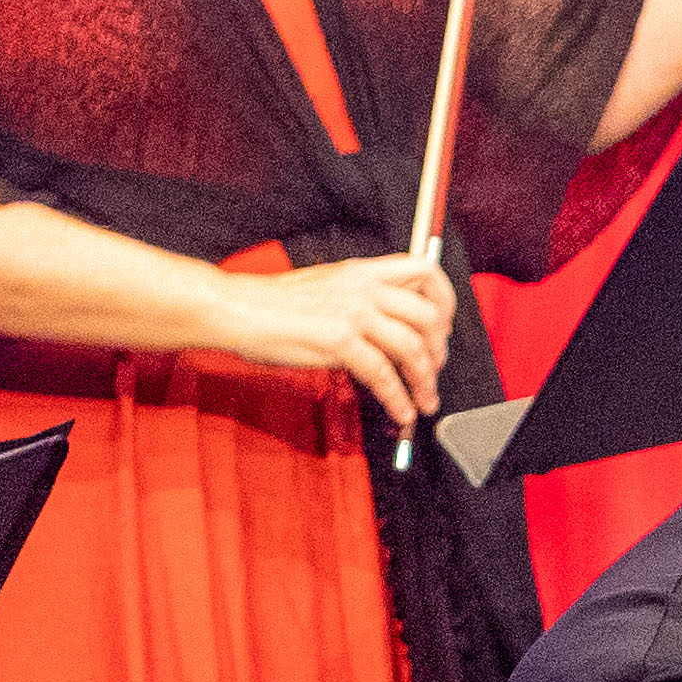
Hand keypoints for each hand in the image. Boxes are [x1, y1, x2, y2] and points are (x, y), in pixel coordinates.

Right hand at [217, 247, 455, 430]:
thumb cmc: (272, 304)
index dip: (445, 301)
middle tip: (434, 371)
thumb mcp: (327, 287)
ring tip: (425, 400)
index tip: (443, 328)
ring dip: (425, 380)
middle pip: (428, 315)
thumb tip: (389, 327)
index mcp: (362, 271)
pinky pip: (383, 375)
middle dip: (439, 350)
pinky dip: (398, 398)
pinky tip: (401, 410)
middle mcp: (363, 288)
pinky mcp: (338, 341)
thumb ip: (361, 300)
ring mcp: (352, 313)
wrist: (237, 308)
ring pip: (412, 348)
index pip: (425, 271)